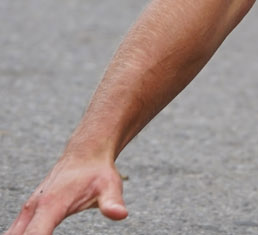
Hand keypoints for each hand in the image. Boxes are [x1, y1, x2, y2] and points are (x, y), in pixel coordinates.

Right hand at [4, 154, 126, 234]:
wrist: (86, 154)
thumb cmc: (98, 172)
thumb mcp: (110, 186)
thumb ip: (112, 202)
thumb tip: (121, 214)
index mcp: (51, 205)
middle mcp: (34, 207)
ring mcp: (29, 209)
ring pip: (13, 233)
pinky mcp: (30, 211)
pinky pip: (16, 230)